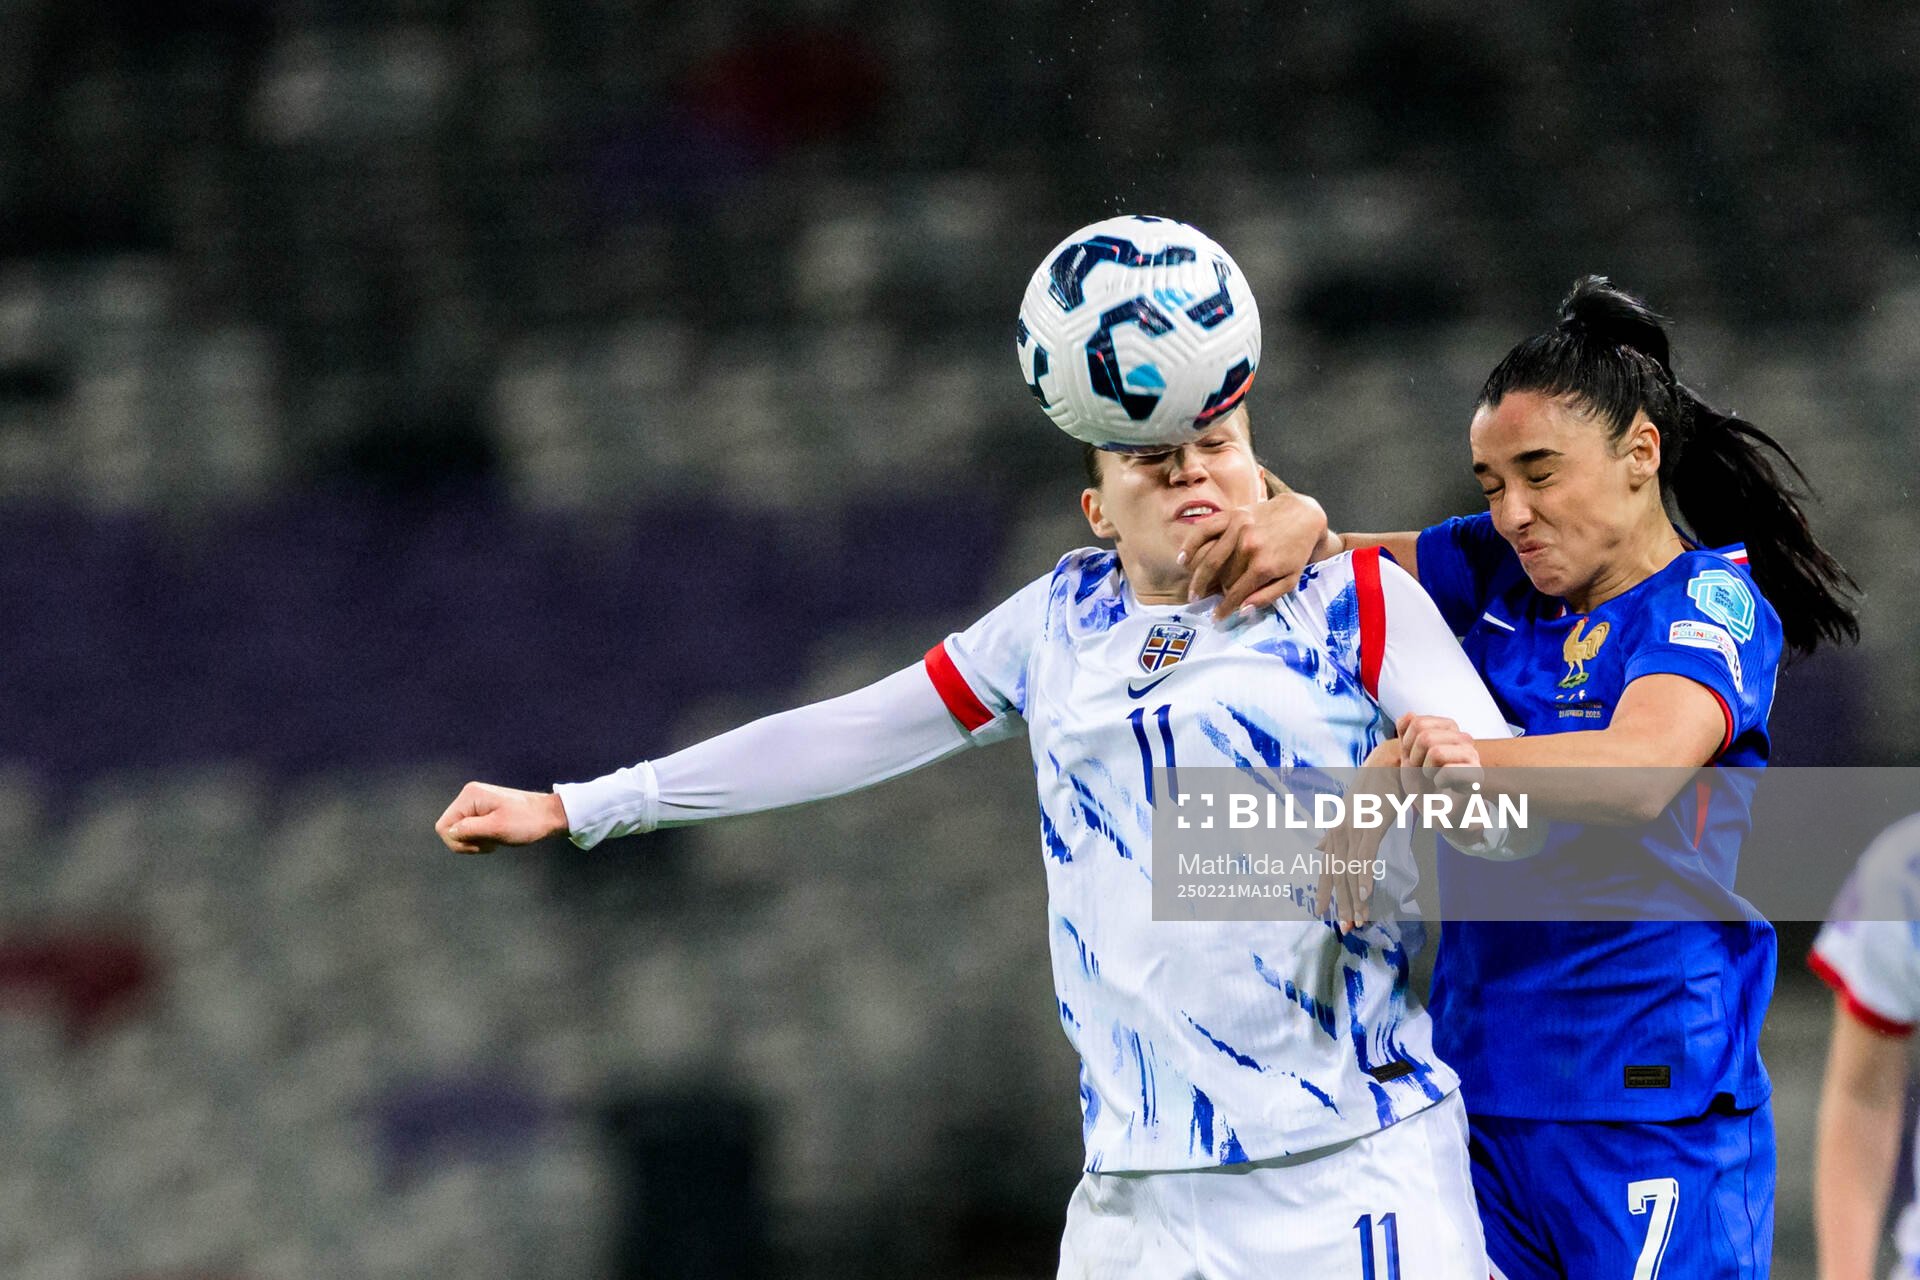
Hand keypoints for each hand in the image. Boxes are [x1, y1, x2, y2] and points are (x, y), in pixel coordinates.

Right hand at [436, 781, 568, 853]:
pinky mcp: (483, 811)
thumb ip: (470, 829)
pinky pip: (471, 830)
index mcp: (470, 796)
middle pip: (450, 829)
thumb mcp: (497, 828)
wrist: (549, 816)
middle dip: (468, 842)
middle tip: (490, 843)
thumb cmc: (527, 821)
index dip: (458, 842)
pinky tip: (496, 838)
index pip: (443, 826)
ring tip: (495, 839)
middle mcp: (469, 796)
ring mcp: (476, 803)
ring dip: (476, 842)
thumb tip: (448, 832)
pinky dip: (481, 839)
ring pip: (461, 832)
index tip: (480, 844)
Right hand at [1180, 492, 1331, 619]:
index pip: (1236, 593)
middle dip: (1213, 592)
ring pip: (1209, 558)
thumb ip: (1267, 597)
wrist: (1301, 515)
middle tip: (1205, 601)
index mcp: (1263, 565)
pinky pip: (1204, 531)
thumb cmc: (1296, 551)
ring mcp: (1238, 528)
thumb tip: (1242, 610)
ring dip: (1198, 578)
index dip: (1224, 608)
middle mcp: (1248, 546)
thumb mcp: (1290, 580)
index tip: (1216, 618)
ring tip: (1193, 591)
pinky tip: (1182, 560)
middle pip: (1222, 577)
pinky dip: (1190, 545)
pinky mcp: (1231, 514)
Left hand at [1314, 739, 1401, 930]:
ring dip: (1356, 897)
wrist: (1390, 763)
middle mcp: (1340, 832)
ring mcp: (1354, 828)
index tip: (1324, 914)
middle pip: (1338, 874)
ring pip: (1351, 870)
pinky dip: (1365, 875)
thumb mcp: (1352, 813)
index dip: (1326, 892)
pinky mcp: (1371, 824)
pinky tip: (1366, 893)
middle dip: (1342, 903)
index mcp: (1336, 831)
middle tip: (1345, 927)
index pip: (1328, 868)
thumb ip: (1335, 834)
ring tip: (1359, 918)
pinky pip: (1366, 855)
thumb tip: (1318, 847)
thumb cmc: (1375, 790)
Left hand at [1395, 713, 1482, 793]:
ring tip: (1433, 777)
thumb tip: (1409, 714)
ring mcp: (1472, 755)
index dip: (1407, 743)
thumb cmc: (1424, 781)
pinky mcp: (1477, 774)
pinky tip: (1443, 785)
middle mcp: (1463, 738)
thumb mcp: (1408, 755)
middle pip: (1425, 736)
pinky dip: (1438, 780)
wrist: (1438, 809)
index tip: (1413, 758)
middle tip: (1423, 771)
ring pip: (1436, 751)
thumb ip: (1406, 733)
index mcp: (1449, 728)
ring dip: (1427, 770)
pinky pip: (1449, 770)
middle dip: (1415, 758)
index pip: (1418, 722)